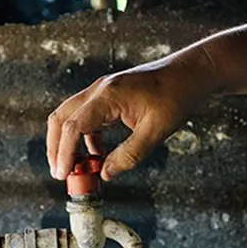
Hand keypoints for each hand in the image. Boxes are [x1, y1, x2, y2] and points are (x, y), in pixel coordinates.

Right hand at [46, 49, 216, 180]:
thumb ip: (129, 155)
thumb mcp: (156, 131)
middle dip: (56, 147)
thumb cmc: (177, 96)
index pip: (72, 126)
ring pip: (72, 117)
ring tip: (81, 169)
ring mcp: (103, 91)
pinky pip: (88, 117)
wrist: (190, 73)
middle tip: (62, 173)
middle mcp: (100, 90)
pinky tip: (99, 154)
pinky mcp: (110, 96)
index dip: (63, 153)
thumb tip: (106, 174)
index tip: (62, 175)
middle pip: (61, 118)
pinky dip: (87, 137)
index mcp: (108, 96)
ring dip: (71, 143)